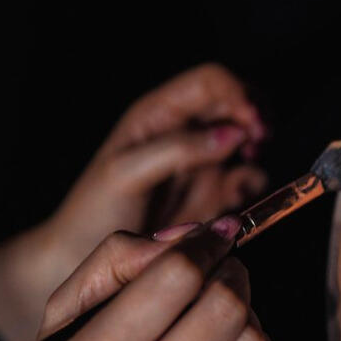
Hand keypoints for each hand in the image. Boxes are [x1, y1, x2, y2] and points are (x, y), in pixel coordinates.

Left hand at [0, 63, 269, 340]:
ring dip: (256, 149)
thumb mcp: (125, 173)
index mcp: (158, 114)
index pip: (211, 81)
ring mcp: (199, 163)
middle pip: (236, 102)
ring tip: (245, 167)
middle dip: (256, 116)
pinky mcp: (210, 194)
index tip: (252, 121)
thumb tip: (232, 135)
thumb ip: (178, 149)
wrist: (80, 259)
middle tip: (260, 139)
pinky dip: (251, 181)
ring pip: (247, 140)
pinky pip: (244, 178)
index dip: (237, 93)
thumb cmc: (93, 211)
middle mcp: (183, 132)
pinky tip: (237, 194)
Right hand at [0, 219, 283, 340]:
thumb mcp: (60, 321)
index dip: (203, 245)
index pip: (177, 277)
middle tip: (217, 269)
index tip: (208, 237)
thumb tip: (185, 238)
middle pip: (226, 305)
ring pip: (254, 340)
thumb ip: (113, 262)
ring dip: (247, 310)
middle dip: (230, 272)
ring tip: (220, 308)